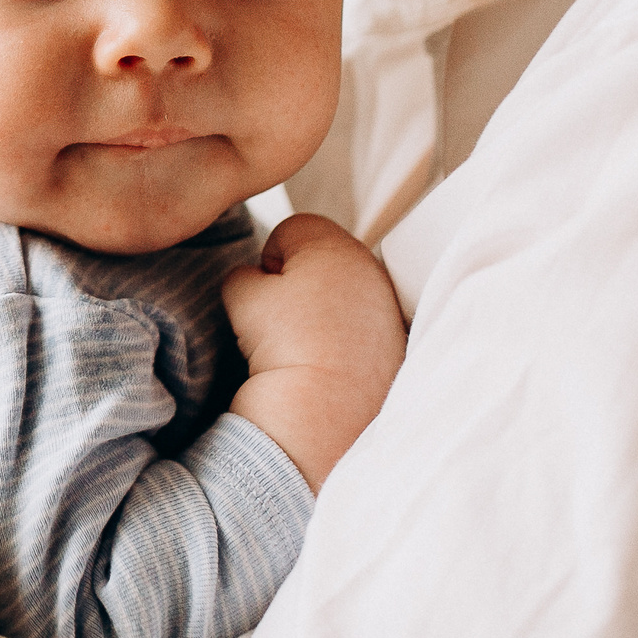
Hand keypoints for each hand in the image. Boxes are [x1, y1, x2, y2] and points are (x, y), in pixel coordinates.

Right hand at [222, 214, 406, 490]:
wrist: (328, 407)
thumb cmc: (286, 345)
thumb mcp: (241, 294)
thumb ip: (243, 273)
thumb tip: (255, 279)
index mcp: (331, 244)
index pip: (291, 230)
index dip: (269, 259)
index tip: (265, 290)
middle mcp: (368, 266)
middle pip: (322, 259)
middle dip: (299, 280)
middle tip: (282, 317)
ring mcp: (387, 302)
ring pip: (343, 292)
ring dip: (323, 307)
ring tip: (305, 342)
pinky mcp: (396, 338)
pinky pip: (362, 323)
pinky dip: (345, 334)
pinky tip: (330, 359)